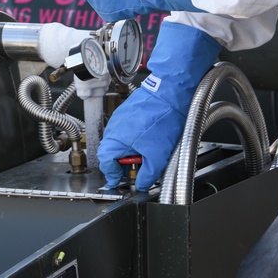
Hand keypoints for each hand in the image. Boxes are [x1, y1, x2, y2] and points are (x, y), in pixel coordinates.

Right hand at [97, 20, 220, 190]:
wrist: (172, 93)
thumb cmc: (163, 118)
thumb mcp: (157, 156)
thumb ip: (148, 175)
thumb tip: (143, 184)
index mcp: (114, 139)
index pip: (106, 163)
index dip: (114, 175)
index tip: (121, 181)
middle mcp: (113, 127)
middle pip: (112, 152)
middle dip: (125, 163)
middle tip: (139, 168)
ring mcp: (121, 116)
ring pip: (121, 140)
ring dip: (132, 149)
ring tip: (148, 152)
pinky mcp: (130, 110)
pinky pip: (128, 129)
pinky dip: (136, 137)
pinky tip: (151, 137)